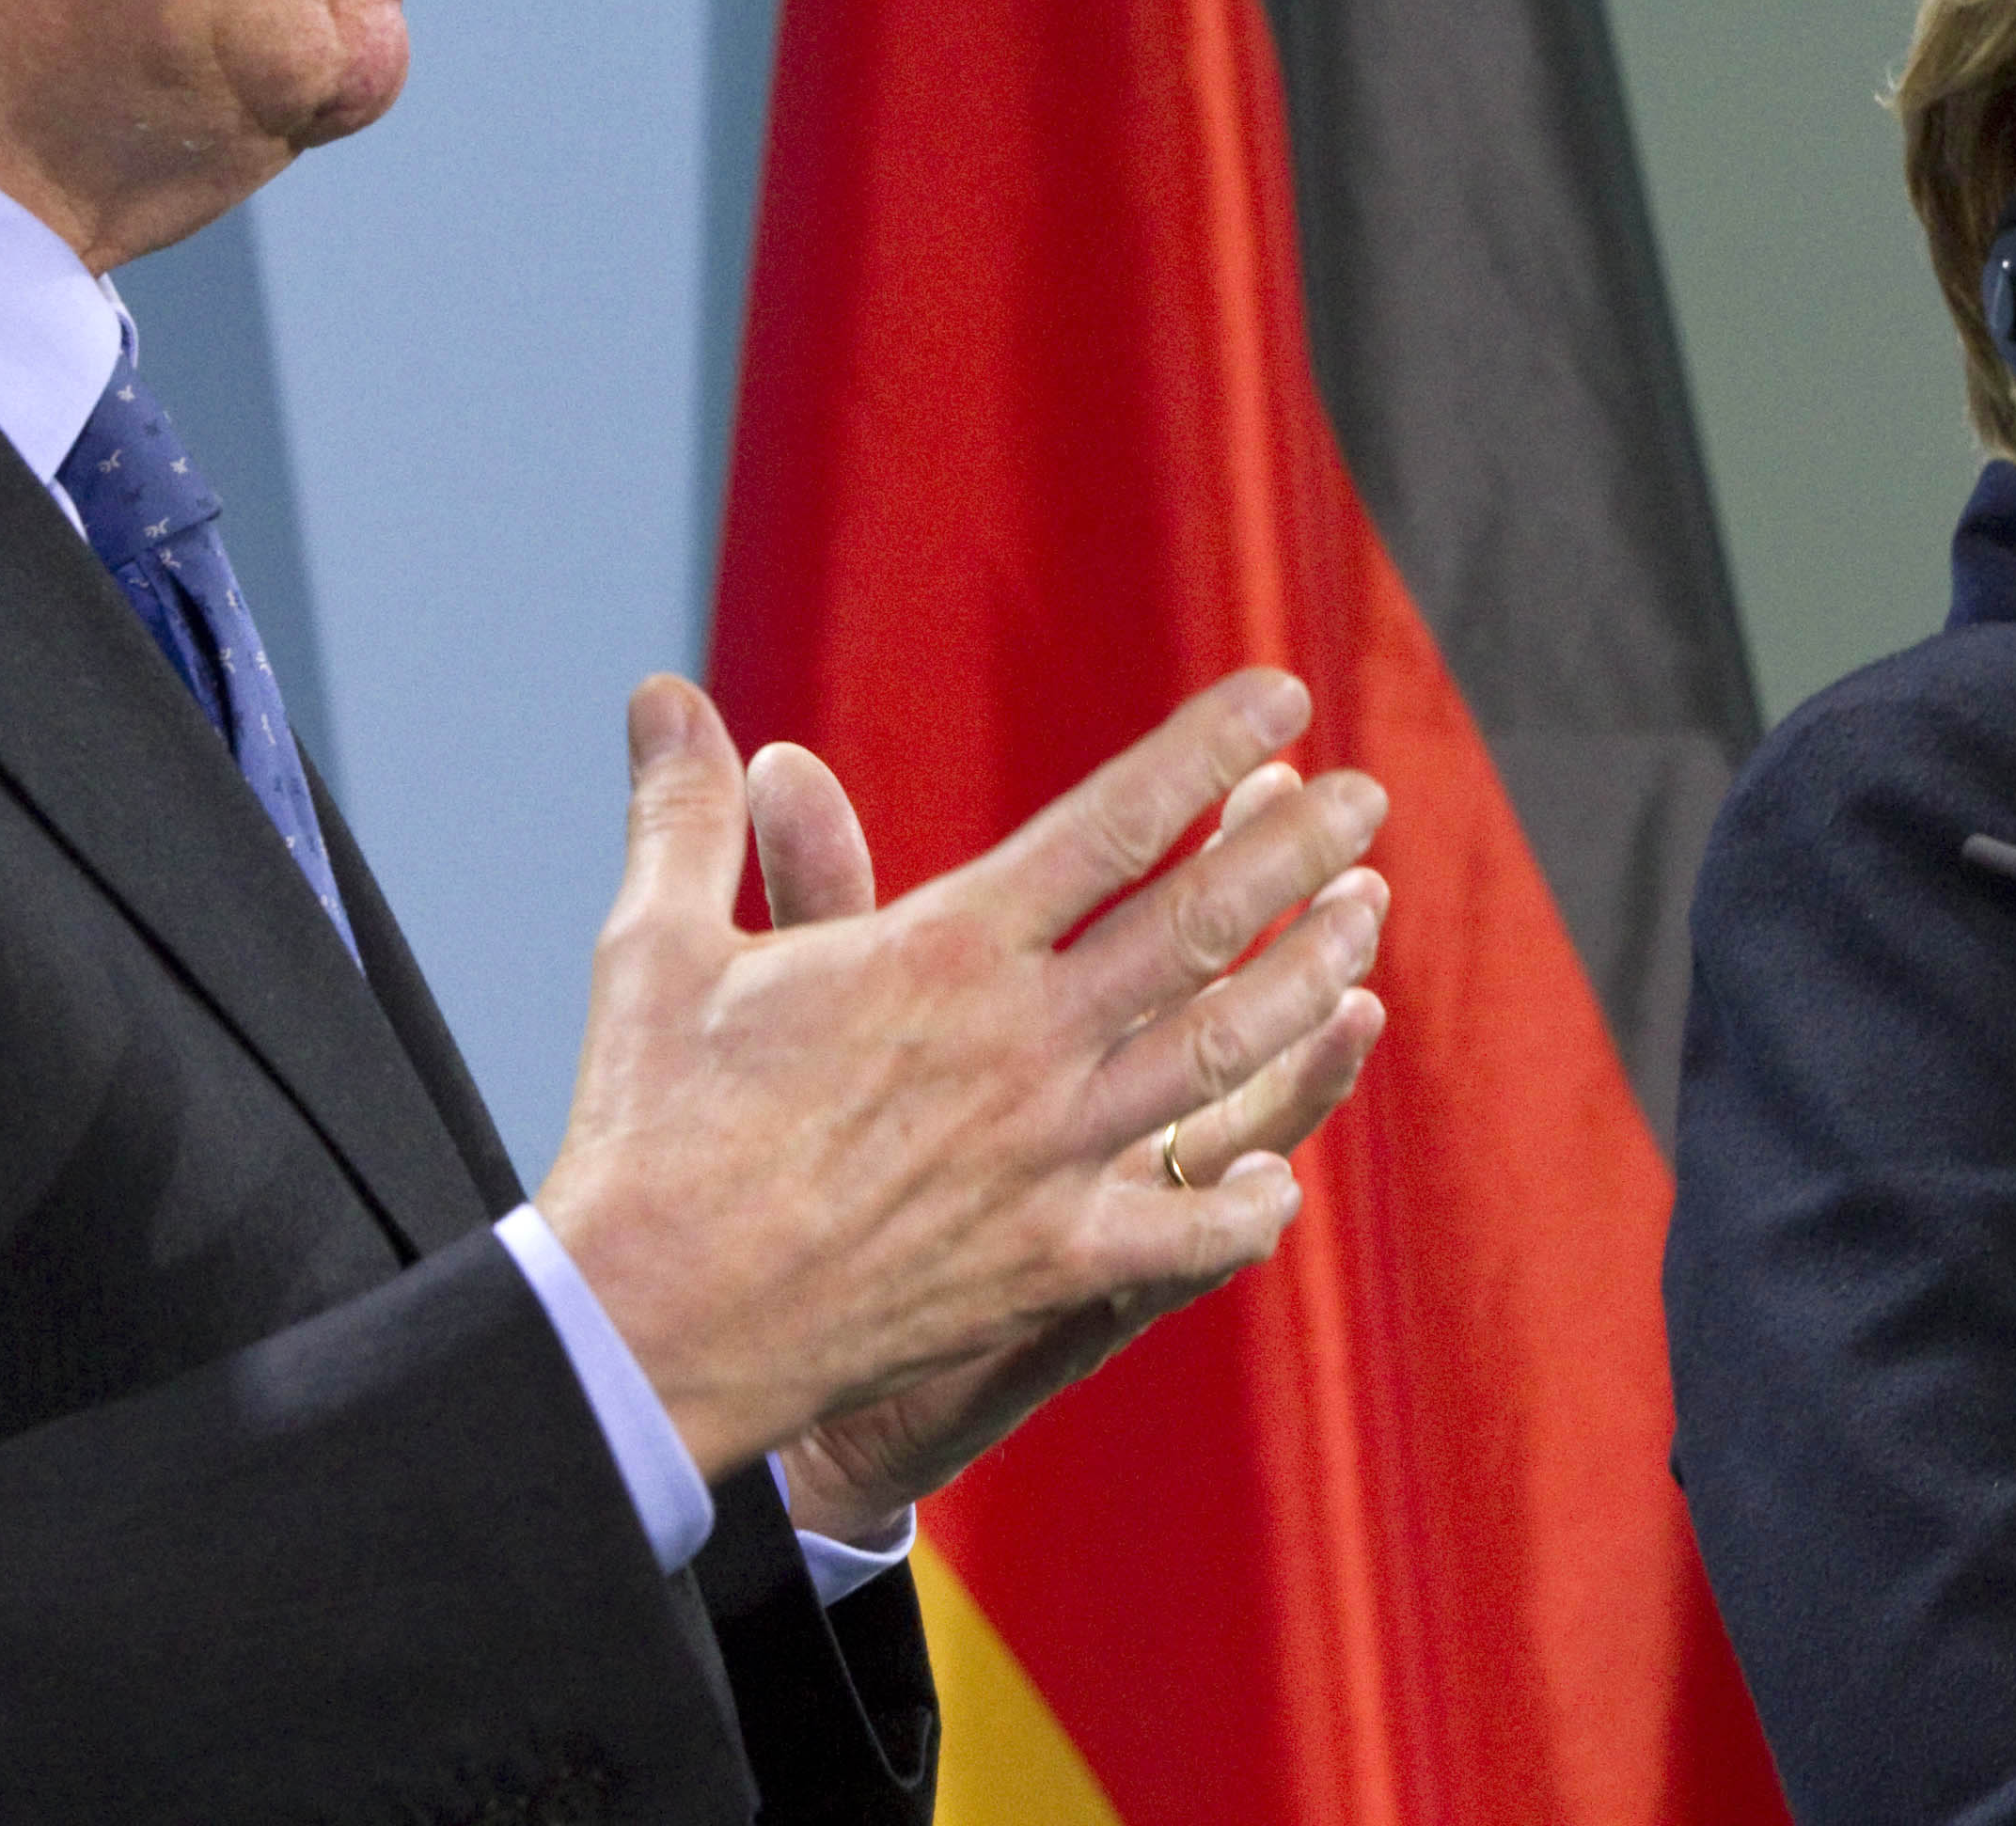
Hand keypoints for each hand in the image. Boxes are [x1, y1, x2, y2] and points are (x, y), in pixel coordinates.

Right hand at [535, 669, 1390, 1503]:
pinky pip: (1180, 1237)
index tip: (1282, 696)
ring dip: (1304, 984)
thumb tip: (661, 691)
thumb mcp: (658, 946)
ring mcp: (1048, 1161)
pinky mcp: (1045, 1266)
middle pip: (1198, 927)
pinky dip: (1240, 1207)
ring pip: (1218, 1059)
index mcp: (942, 951)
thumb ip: (685, 811)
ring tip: (1362, 927)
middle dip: (1294, 851)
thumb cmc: (648, 1125)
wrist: (650, 1324)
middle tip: (1366, 798)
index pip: (1112, 824)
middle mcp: (1021, 1046)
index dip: (1207, 752)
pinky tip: (1281, 1181)